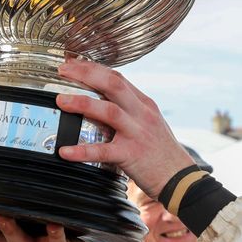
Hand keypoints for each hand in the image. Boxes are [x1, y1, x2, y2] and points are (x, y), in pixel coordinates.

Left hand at [55, 57, 194, 197]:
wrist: (180, 178)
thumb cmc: (162, 153)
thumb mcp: (151, 124)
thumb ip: (131, 112)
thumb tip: (104, 103)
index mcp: (145, 105)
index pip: (118, 77)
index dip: (94, 68)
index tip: (73, 63)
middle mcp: (142, 114)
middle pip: (114, 84)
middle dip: (86, 74)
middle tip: (63, 70)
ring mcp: (137, 133)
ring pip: (109, 110)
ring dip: (82, 103)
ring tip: (61, 101)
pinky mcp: (131, 154)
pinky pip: (103, 151)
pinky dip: (82, 151)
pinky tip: (66, 151)